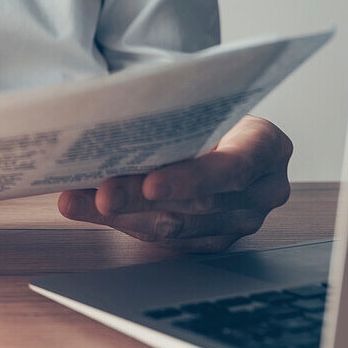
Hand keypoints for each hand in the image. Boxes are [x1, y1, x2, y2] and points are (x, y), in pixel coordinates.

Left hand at [58, 116, 292, 251]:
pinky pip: (162, 237)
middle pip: (199, 203)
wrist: (223, 137)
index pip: (236, 166)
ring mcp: (239, 221)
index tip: (152, 183)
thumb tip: (109, 113)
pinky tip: (85, 206)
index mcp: (267, 147)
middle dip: (143, 199)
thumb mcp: (205, 106)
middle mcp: (262, 190)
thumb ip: (175, 116)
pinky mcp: (212, 241)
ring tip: (80, 199)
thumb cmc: (210, 114)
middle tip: (103, 194)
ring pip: (177, 226)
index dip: (193, 178)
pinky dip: (119, 221)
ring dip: (122, 214)